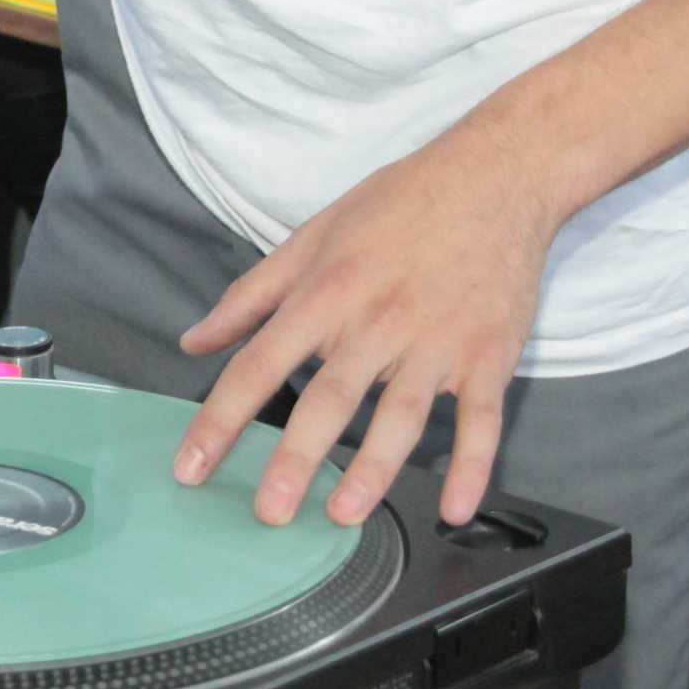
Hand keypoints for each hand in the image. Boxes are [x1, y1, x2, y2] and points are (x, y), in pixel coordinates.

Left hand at [173, 128, 560, 528]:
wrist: (498, 174)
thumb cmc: (398, 205)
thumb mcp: (312, 237)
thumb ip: (250, 297)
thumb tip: (193, 342)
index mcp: (328, 291)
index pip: (260, 364)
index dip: (220, 419)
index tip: (190, 469)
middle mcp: (380, 320)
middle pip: (331, 397)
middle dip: (296, 457)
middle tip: (269, 512)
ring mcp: (438, 340)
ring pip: (404, 414)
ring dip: (375, 468)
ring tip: (343, 514)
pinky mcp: (489, 354)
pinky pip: (483, 419)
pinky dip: (473, 466)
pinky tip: (456, 510)